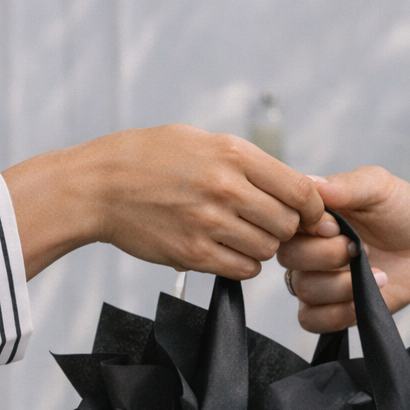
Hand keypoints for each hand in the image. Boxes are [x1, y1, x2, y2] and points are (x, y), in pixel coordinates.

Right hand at [4, 125, 324, 280]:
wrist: (98, 187)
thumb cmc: (149, 159)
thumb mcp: (200, 141)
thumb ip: (247, 162)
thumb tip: (296, 184)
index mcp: (233, 154)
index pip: (301, 190)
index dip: (312, 208)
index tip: (307, 214)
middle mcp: (226, 188)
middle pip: (287, 223)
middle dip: (284, 227)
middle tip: (265, 223)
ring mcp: (209, 223)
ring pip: (267, 249)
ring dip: (261, 246)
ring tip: (239, 234)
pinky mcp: (193, 253)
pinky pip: (243, 269)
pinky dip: (242, 264)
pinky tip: (226, 249)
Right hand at [277, 166, 409, 332]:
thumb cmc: (404, 212)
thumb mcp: (379, 187)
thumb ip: (346, 185)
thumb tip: (311, 183)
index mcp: (312, 214)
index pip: (285, 220)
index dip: (308, 228)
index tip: (337, 227)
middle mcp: (307, 245)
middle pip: (288, 257)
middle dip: (327, 256)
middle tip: (360, 249)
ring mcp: (316, 278)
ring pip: (303, 289)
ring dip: (340, 285)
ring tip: (376, 274)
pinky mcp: (329, 308)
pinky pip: (310, 319)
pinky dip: (335, 314)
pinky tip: (360, 303)